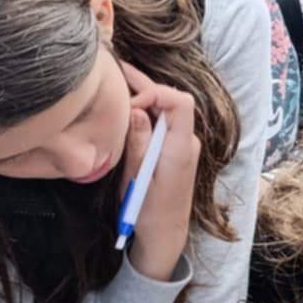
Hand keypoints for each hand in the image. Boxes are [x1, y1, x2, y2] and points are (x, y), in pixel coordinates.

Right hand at [118, 63, 201, 282]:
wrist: (166, 234)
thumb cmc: (149, 211)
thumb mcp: (137, 178)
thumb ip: (138, 142)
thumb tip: (138, 109)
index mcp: (180, 147)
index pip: (180, 102)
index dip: (155, 93)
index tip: (130, 105)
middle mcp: (186, 141)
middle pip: (172, 101)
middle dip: (145, 85)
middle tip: (116, 69)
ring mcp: (182, 145)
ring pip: (166, 110)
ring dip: (144, 95)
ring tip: (117, 80)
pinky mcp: (175, 150)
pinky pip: (163, 122)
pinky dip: (146, 110)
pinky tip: (126, 104)